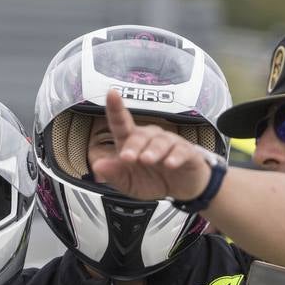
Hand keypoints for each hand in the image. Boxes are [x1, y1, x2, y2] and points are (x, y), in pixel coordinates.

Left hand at [91, 89, 212, 202]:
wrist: (179, 191)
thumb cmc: (150, 180)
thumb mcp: (128, 183)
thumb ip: (114, 175)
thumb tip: (97, 166)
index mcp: (131, 143)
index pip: (121, 123)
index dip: (116, 108)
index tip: (111, 93)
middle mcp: (150, 138)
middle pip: (140, 135)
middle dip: (133, 145)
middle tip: (127, 158)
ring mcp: (169, 143)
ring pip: (160, 141)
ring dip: (153, 150)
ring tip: (147, 160)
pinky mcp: (187, 152)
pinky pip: (181, 150)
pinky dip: (175, 156)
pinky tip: (170, 164)